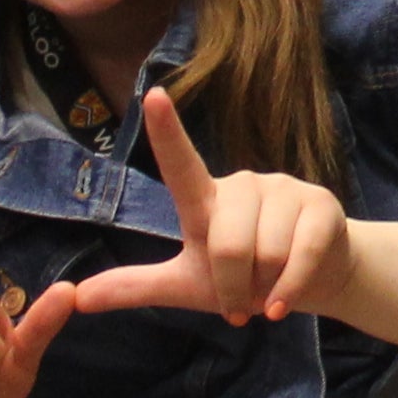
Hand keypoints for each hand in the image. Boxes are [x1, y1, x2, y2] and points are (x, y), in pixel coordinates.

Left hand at [64, 90, 355, 326]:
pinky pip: (301, 257)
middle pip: (228, 245)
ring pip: (267, 253)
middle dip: (233, 288)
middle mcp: (243, 185)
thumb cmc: (245, 279)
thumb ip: (136, 287)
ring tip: (268, 289)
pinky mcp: (321, 205)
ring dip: (265, 289)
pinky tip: (287, 301)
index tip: (153, 96)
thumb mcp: (187, 285)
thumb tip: (76, 298)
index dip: (167, 132)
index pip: (180, 164)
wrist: (314, 281)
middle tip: (241, 302)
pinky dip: (291, 289)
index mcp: (205, 200)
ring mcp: (285, 190)